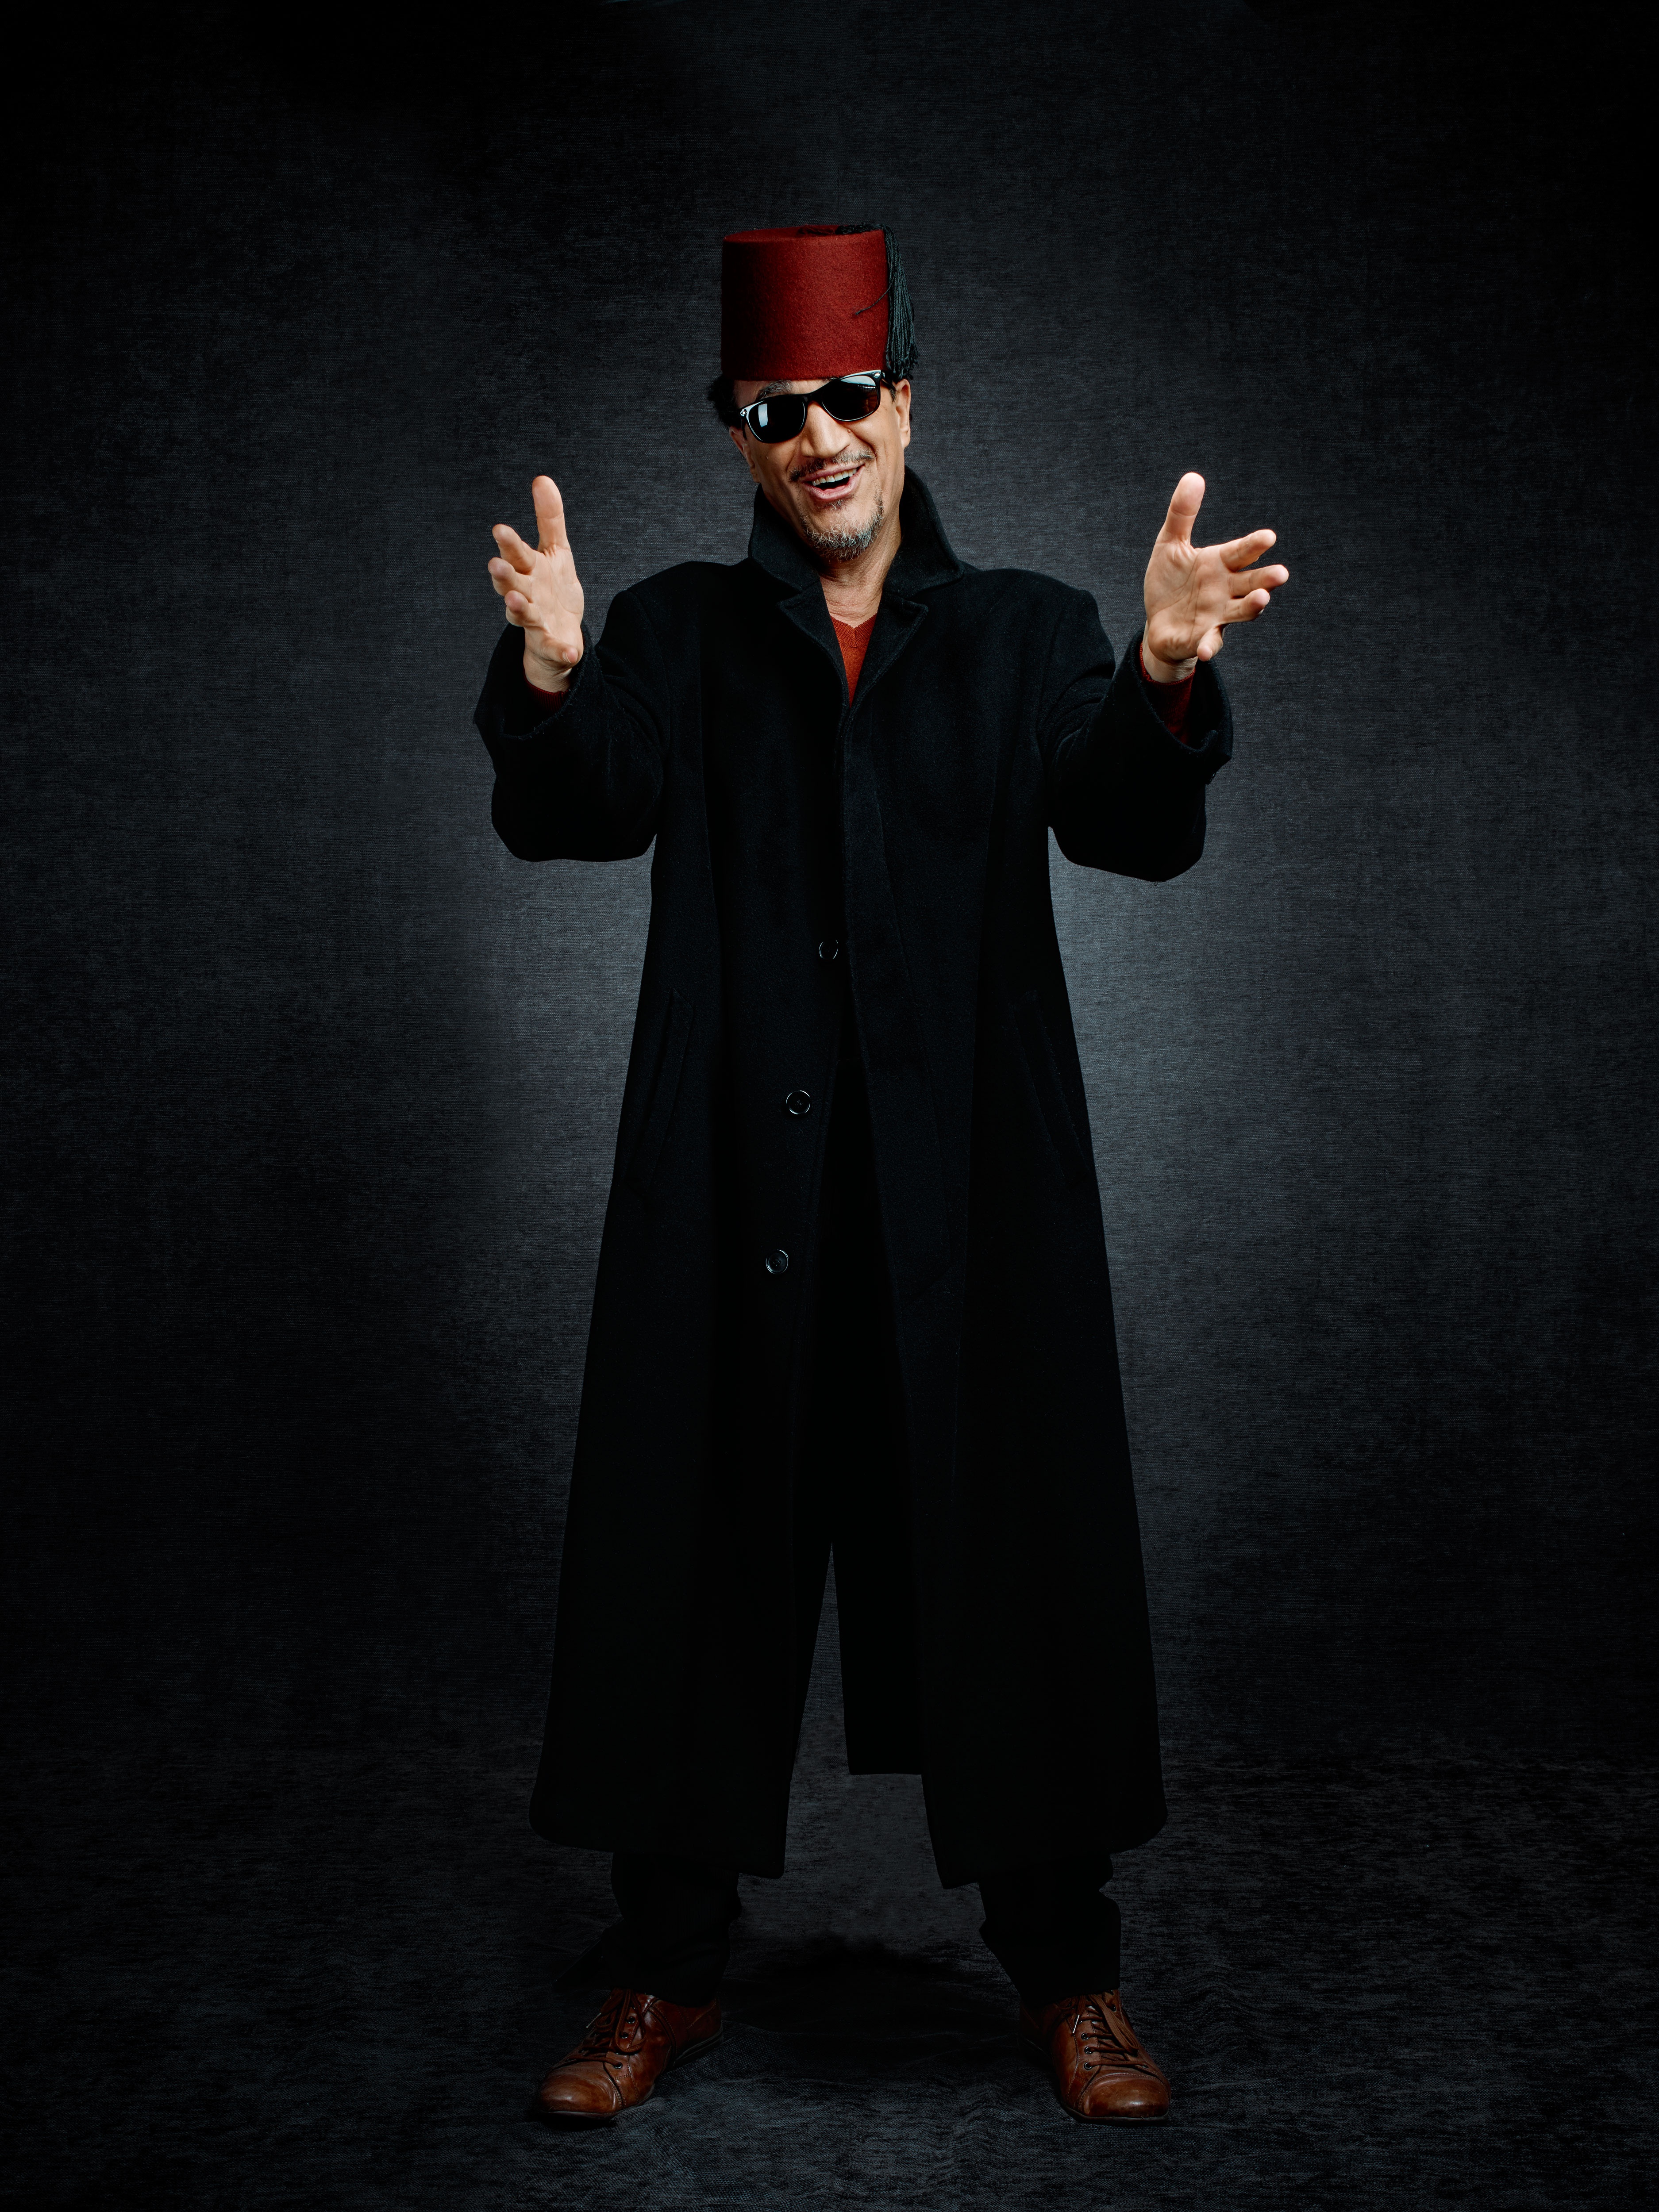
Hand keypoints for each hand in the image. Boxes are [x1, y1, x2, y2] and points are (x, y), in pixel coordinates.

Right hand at [487, 476, 585, 690]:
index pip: (516, 554)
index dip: (508, 543)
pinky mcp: (550, 644)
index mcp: (527, 570)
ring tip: (513, 601)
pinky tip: (573, 651)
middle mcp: (525, 595)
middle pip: (512, 583)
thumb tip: (542, 478)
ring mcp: (535, 621)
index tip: (500, 528)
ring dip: (517, 608)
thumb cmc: (552, 587)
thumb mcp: (556, 550)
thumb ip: (549, 518)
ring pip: (523, 615)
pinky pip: (555, 650)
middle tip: (495, 564)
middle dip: (503, 575)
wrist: (559, 633)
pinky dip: (562, 652)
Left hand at [1141, 472, 1287, 681]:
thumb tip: (1193, 476)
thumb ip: (1182, 515)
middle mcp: (1226, 590)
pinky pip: (1210, 642)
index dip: (1254, 545)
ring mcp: (1218, 615)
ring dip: (1252, 607)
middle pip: (1252, 582)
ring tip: (1262, 599)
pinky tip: (1205, 650)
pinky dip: (1210, 646)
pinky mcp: (1202, 638)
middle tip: (1280, 574)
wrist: (1158, 621)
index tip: (1268, 537)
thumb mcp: (1170, 545)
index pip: (1241, 552)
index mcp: (1220, 564)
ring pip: (1242, 611)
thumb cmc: (1170, 582)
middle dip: (1266, 578)